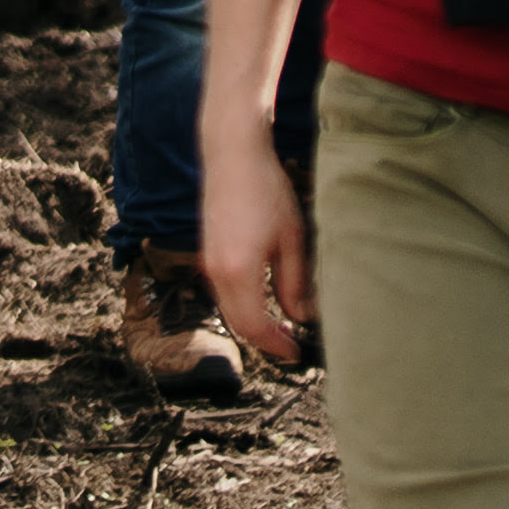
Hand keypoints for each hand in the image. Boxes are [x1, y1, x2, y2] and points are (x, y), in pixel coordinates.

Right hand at [194, 127, 316, 362]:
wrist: (232, 154)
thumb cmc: (266, 190)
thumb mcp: (291, 239)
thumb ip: (295, 283)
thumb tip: (301, 316)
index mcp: (238, 271)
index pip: (254, 326)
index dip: (276, 346)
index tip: (297, 353)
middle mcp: (215, 271)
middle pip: (238, 323)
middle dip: (264, 340)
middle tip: (293, 346)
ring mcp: (207, 260)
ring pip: (228, 309)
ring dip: (253, 323)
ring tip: (283, 327)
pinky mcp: (207, 250)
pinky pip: (223, 291)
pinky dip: (242, 305)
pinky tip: (264, 300)